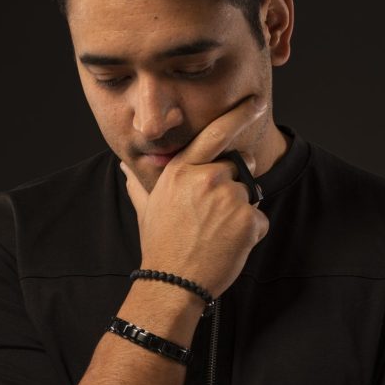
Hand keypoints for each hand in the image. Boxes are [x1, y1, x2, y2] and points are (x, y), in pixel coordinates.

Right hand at [120, 94, 270, 299]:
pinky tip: (227, 246)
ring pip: (250, 194)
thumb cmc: (159, 245)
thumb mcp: (146, 208)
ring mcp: (230, 198)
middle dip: (235, 183)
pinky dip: (249, 234)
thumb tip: (125, 166)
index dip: (239, 115)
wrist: (172, 282)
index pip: (216, 133)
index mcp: (183, 169)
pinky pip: (259, 220)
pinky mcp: (248, 220)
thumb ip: (138, 182)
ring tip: (215, 233)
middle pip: (240, 165)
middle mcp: (208, 177)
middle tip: (215, 214)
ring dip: (240, 212)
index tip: (255, 102)